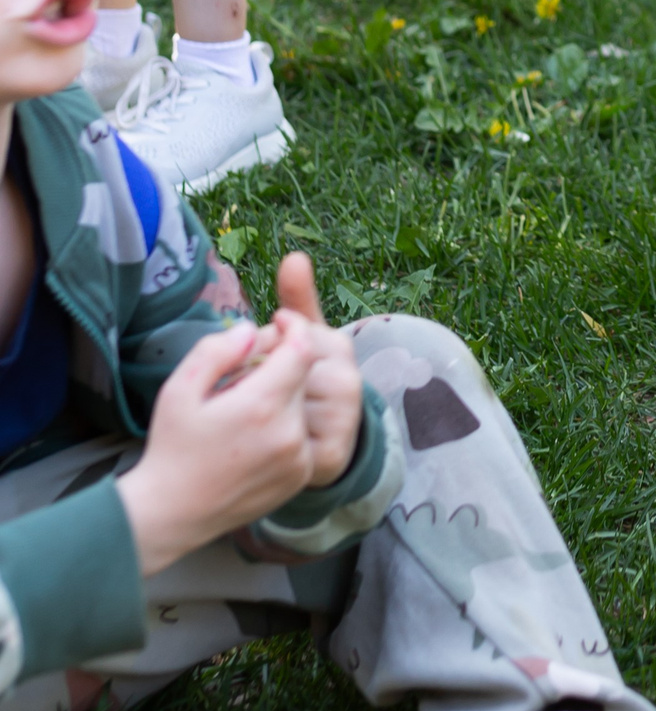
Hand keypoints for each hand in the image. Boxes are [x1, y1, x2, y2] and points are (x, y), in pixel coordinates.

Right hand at [116, 320, 319, 575]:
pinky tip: (253, 434)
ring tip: (245, 405)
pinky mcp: (301, 475)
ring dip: (284, 394)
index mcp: (261, 405)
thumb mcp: (178, 391)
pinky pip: (304, 434)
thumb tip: (251, 329)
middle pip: (303, 375)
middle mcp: (289, 432)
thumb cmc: (171, 447)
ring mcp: (299, 457)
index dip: (295, 327)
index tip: (281, 319)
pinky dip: (287, 424)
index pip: (301, 349)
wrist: (172, 514)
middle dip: (284, 361)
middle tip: (250, 366)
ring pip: (304, 404)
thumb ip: (215, 351)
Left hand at [273, 253, 362, 484]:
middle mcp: (346, 379)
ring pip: (282, 406)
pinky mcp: (330, 455)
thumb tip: (295, 254)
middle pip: (280, 372)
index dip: (261, 351)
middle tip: (253, 392)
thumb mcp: (301, 338)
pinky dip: (270, 442)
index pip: (283, 338)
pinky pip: (286, 443)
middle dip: (258, 381)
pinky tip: (267, 440)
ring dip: (262, 409)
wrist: (317, 444)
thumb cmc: (304, 383)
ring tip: (259, 414)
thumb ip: (299, 298)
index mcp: (335, 345)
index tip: (260, 362)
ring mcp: (342, 419)